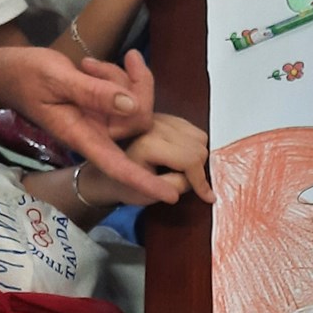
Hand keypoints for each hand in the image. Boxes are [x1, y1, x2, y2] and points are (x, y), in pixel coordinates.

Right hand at [0, 45, 183, 202]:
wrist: (6, 73)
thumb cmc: (25, 76)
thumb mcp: (57, 78)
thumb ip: (93, 92)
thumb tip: (131, 105)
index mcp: (81, 136)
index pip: (118, 166)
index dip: (144, 181)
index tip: (170, 194)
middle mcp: (96, 133)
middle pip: (139, 120)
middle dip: (135, 87)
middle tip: (104, 62)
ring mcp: (101, 120)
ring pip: (135, 103)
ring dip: (120, 77)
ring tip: (88, 65)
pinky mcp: (103, 107)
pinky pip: (125, 94)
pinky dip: (116, 75)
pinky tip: (91, 66)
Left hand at [79, 112, 213, 207]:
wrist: (104, 171)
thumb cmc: (122, 185)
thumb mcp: (146, 195)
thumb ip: (176, 185)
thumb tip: (199, 180)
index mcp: (148, 144)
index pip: (190, 159)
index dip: (201, 180)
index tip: (207, 196)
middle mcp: (154, 125)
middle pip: (198, 146)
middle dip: (200, 169)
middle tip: (192, 184)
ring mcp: (160, 117)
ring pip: (199, 136)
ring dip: (199, 155)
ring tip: (187, 171)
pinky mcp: (164, 116)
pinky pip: (192, 129)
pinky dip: (195, 145)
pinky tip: (183, 157)